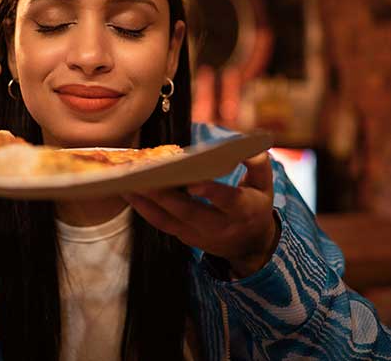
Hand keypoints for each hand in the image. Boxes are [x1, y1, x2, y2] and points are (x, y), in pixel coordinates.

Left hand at [124, 153, 278, 277]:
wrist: (251, 246)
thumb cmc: (255, 205)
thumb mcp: (265, 185)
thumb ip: (257, 164)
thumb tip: (245, 145)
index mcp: (244, 210)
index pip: (227, 201)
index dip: (211, 192)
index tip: (194, 181)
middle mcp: (220, 226)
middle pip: (189, 212)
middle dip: (165, 196)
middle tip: (143, 177)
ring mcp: (200, 235)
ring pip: (169, 220)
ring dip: (146, 202)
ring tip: (127, 182)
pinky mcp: (185, 238)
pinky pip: (161, 224)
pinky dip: (143, 209)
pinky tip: (129, 192)